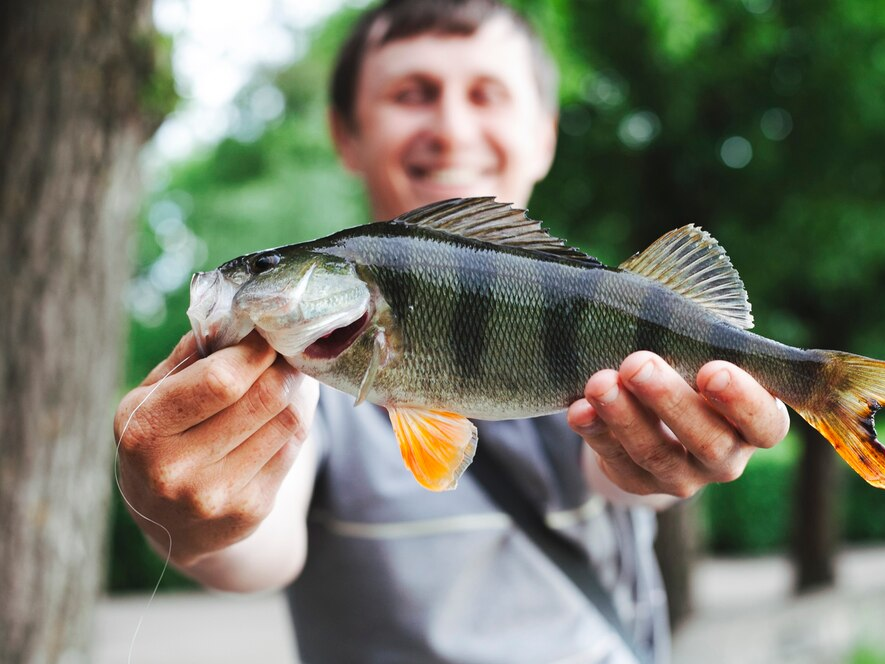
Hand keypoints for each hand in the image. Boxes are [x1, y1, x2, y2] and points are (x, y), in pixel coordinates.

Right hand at [114, 331, 318, 566]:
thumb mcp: (152, 397)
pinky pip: (294, 447)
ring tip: (287, 376)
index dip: (256, 350)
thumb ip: (189, 356)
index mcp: (145, 429)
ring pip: (288, 421)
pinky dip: (296, 421)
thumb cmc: (161, 442)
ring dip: (296, 391)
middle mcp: (176, 469)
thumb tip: (235, 315)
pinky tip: (285, 411)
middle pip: (265, 397)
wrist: (170, 526)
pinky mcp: (251, 510)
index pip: (221, 380)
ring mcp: (216, 495)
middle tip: (289, 349)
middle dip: (284, 365)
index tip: (269, 330)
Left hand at [567, 351, 789, 497]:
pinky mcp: (639, 483)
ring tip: (599, 382)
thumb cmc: (690, 369)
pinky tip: (580, 409)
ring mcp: (682, 477)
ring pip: (655, 454)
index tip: (711, 369)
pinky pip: (615, 461)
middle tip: (638, 363)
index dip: (741, 401)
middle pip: (706, 440)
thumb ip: (700, 339)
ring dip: (624, 416)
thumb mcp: (705, 354)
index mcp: (756, 424)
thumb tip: (665, 295)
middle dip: (669, 400)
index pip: (764, 423)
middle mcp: (726, 457)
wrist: (655, 417)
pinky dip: (595, 433)